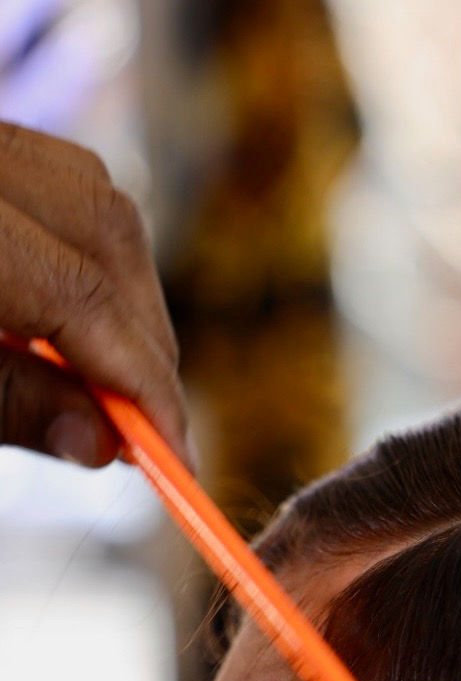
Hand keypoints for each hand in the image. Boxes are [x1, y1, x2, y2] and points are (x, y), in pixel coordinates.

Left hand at [0, 120, 190, 467]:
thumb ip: (11, 403)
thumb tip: (105, 445)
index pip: (79, 294)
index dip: (142, 384)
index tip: (177, 457)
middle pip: (104, 229)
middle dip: (144, 335)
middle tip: (156, 425)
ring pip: (93, 194)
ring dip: (125, 288)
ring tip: (116, 373)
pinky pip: (58, 177)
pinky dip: (87, 247)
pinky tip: (77, 315)